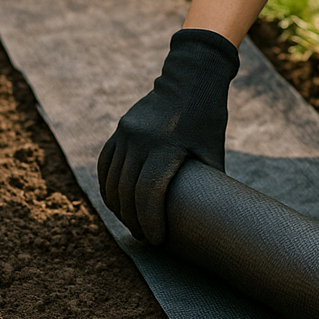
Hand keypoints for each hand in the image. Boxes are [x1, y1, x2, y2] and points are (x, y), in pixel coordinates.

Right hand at [97, 27, 239, 244]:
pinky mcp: (120, 129)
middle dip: (134, 220)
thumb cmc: (208, 118)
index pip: (149, 195)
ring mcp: (126, 133)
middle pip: (127, 192)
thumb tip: (212, 215)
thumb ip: (207, 181)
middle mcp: (141, 140)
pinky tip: (116, 202)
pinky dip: (108, 185)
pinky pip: (106, 164)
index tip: (156, 240)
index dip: (150, 222)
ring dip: (118, 207)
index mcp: (167, 146)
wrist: (191, 78)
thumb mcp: (212, 150)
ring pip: (112, 181)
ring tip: (131, 223)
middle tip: (144, 237)